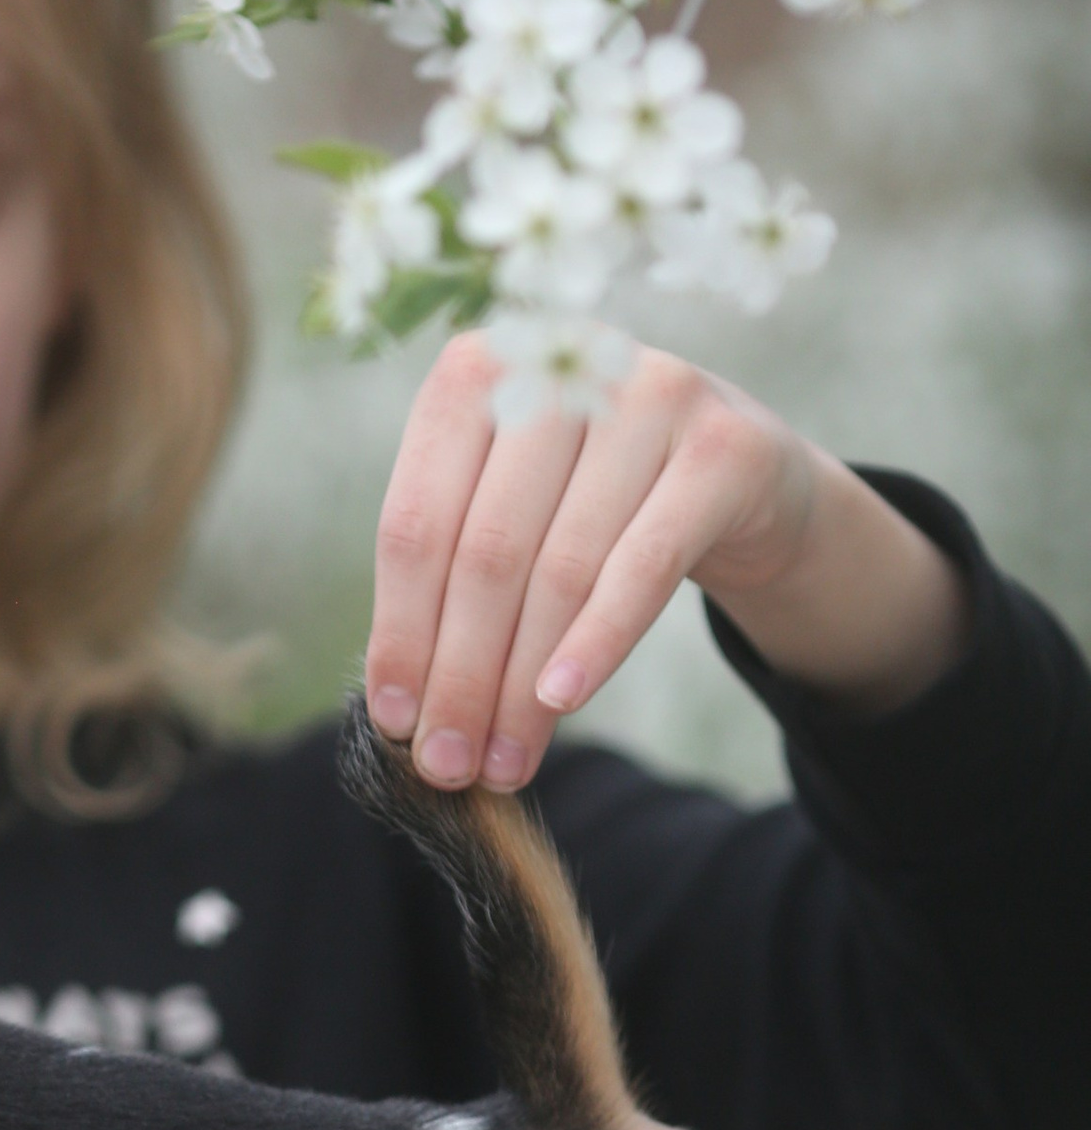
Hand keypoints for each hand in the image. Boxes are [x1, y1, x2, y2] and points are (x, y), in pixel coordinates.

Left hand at [364, 334, 966, 790]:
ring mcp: (649, 394)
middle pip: (484, 553)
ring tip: (503, 761)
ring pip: (561, 568)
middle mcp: (560, 365)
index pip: (415, 524)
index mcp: (477, 370)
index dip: (400, 632)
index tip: (392, 721)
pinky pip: (644, 565)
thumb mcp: (512, 518)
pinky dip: (598, 642)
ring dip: (523, 684)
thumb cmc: (594, 502)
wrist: (736, 475)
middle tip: (448, 764)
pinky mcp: (723, 447)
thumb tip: (401, 713)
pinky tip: (562, 702)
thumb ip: (450, 585)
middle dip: (460, 675)